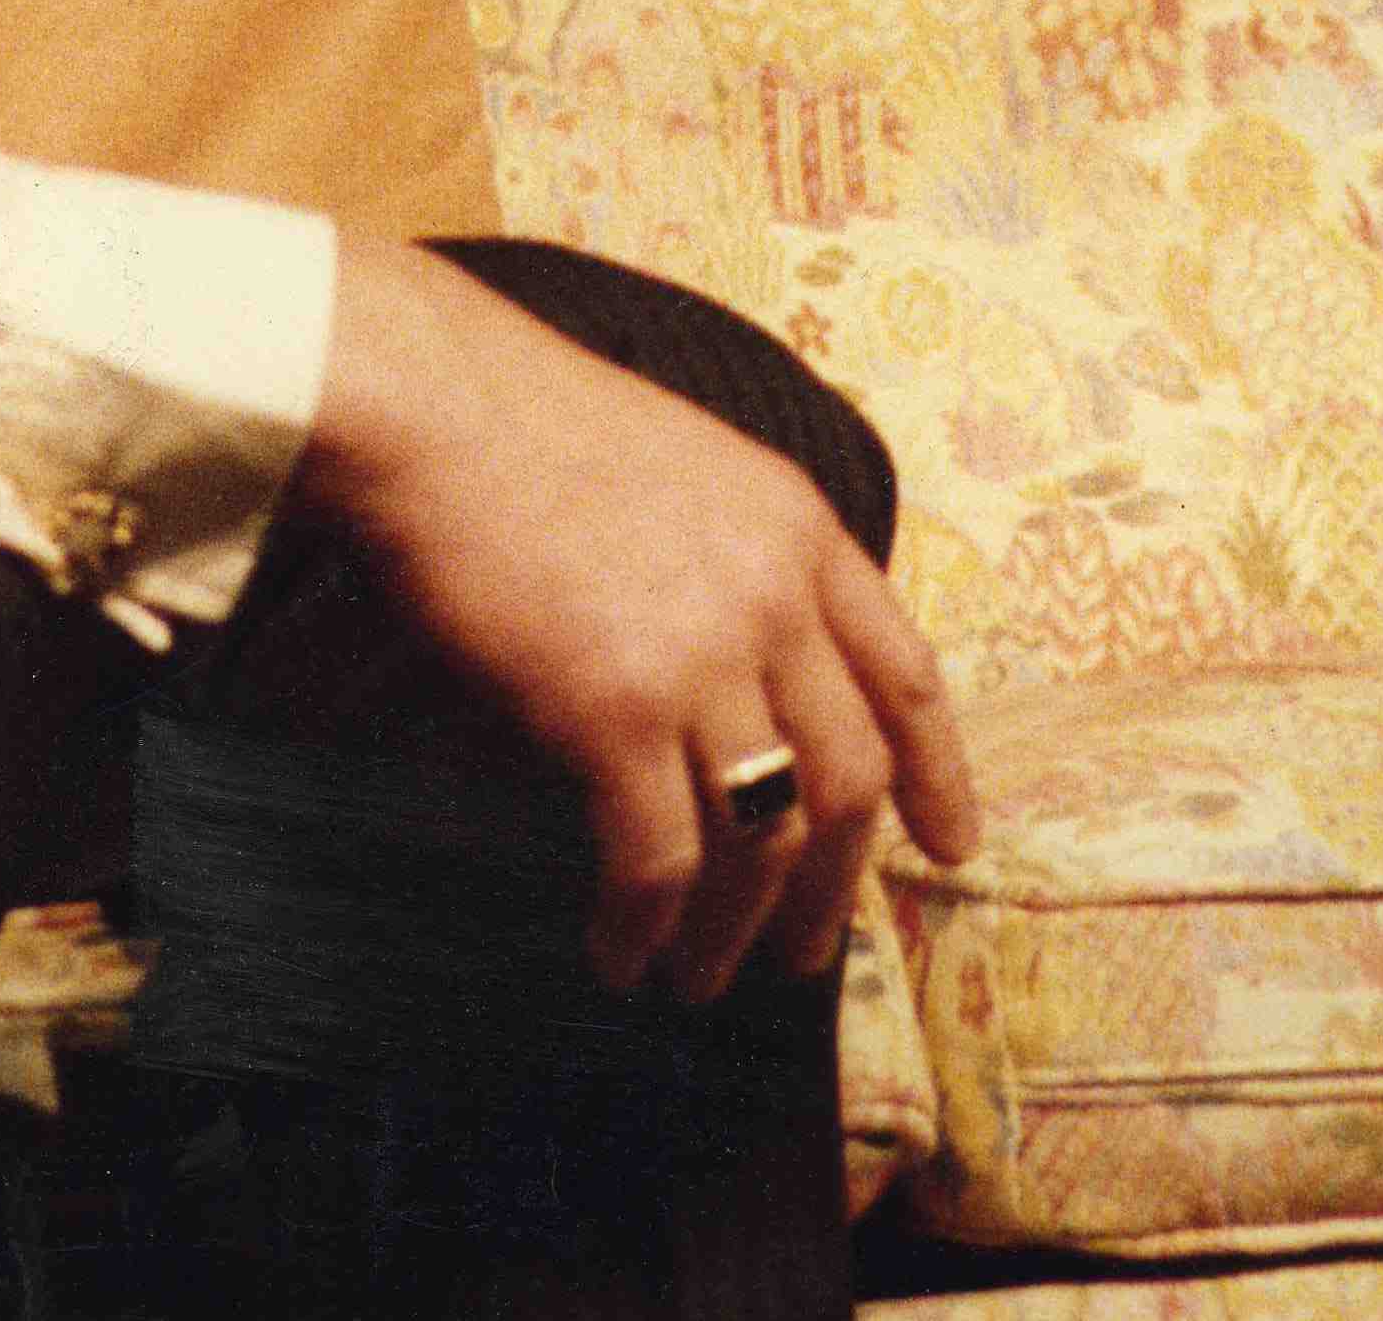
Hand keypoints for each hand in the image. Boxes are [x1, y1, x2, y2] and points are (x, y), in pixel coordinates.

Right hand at [297, 243, 979, 999]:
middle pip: (848, 777)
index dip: (938, 773)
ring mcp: (702, 658)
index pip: (906, 673)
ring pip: (765, 837)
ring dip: (736, 930)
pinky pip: (656, 858)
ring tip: (698, 978)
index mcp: (797, 528)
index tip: (951, 847)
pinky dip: (643, 924)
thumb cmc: (526, 423)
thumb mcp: (686, 464)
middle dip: (834, 886)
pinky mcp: (617, 712)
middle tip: (807, 956)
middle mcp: (773, 598)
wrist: (431, 404)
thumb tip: (746, 679)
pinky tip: (618, 953)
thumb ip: (737, 557)